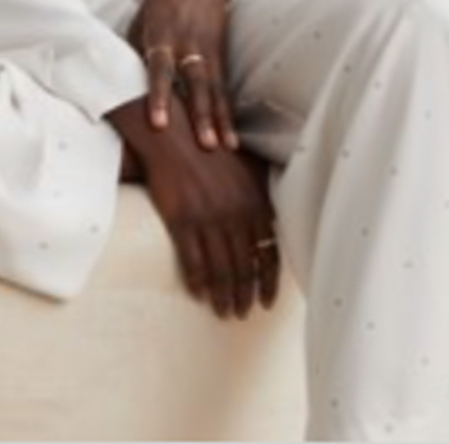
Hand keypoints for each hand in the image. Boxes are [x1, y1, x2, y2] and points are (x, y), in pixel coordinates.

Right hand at [107, 93, 278, 318]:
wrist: (174, 136)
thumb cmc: (210, 146)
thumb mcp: (246, 166)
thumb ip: (261, 193)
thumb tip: (273, 218)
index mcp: (255, 202)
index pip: (268, 253)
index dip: (268, 281)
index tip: (267, 300)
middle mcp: (236, 214)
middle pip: (245, 267)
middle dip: (246, 294)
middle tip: (243, 313)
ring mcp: (208, 218)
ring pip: (220, 269)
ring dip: (224, 295)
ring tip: (224, 311)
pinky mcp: (182, 220)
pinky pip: (192, 260)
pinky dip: (197, 281)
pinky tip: (199, 293)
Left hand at [126, 0, 238, 150]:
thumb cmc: (160, 2)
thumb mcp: (140, 22)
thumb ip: (134, 54)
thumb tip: (120, 87)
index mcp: (161, 36)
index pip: (160, 70)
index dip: (159, 96)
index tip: (159, 123)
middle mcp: (187, 45)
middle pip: (195, 83)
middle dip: (199, 115)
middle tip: (204, 144)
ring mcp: (206, 50)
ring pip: (214, 88)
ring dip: (219, 119)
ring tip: (224, 145)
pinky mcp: (220, 55)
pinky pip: (223, 88)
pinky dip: (227, 112)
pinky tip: (231, 137)